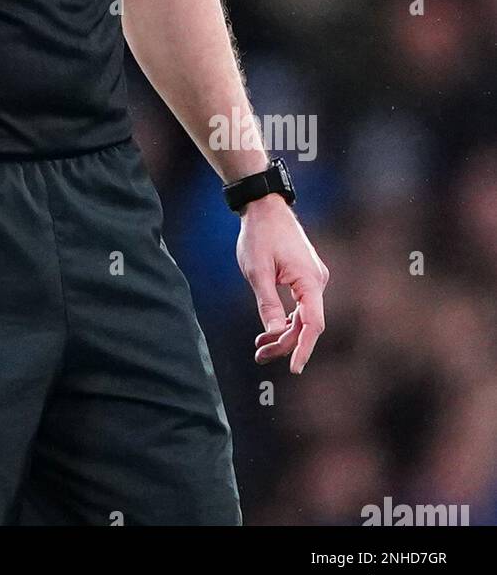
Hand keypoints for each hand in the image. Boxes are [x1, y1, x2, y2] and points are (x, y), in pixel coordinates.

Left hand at [236, 194, 328, 373]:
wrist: (265, 207)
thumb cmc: (260, 235)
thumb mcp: (257, 271)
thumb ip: (267, 303)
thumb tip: (276, 332)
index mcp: (309, 280)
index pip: (313, 324)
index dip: (304, 348)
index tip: (294, 368)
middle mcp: (317, 281)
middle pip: (306, 323)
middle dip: (285, 343)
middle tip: (259, 356)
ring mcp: (312, 278)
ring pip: (302, 316)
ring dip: (283, 333)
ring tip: (260, 347)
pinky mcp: (305, 276)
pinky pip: (300, 305)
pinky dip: (285, 318)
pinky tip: (269, 330)